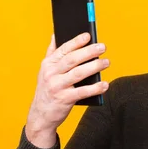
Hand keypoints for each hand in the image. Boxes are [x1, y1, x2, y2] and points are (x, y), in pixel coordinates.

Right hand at [25, 33, 109, 147]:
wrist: (41, 115)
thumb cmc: (48, 89)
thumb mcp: (45, 70)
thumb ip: (52, 52)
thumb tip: (55, 34)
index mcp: (48, 64)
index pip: (63, 49)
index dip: (76, 41)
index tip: (88, 35)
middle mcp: (51, 74)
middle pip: (72, 60)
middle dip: (88, 52)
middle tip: (102, 47)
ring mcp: (57, 87)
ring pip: (78, 74)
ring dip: (94, 67)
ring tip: (106, 62)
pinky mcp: (64, 99)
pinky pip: (82, 92)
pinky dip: (94, 88)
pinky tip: (105, 85)